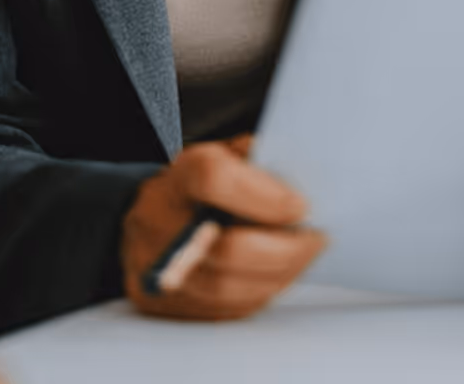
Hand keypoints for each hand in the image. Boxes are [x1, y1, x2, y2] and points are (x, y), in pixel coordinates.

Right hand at [122, 134, 326, 320]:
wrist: (147, 223)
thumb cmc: (196, 188)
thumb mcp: (223, 155)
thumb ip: (256, 160)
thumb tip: (299, 178)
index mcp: (178, 177)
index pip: (214, 179)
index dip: (262, 195)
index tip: (300, 205)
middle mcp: (159, 224)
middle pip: (226, 249)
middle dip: (283, 250)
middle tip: (316, 239)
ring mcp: (158, 271)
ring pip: (227, 288)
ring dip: (278, 276)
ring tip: (305, 256)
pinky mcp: (166, 306)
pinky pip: (221, 309)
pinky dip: (260, 292)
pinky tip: (279, 274)